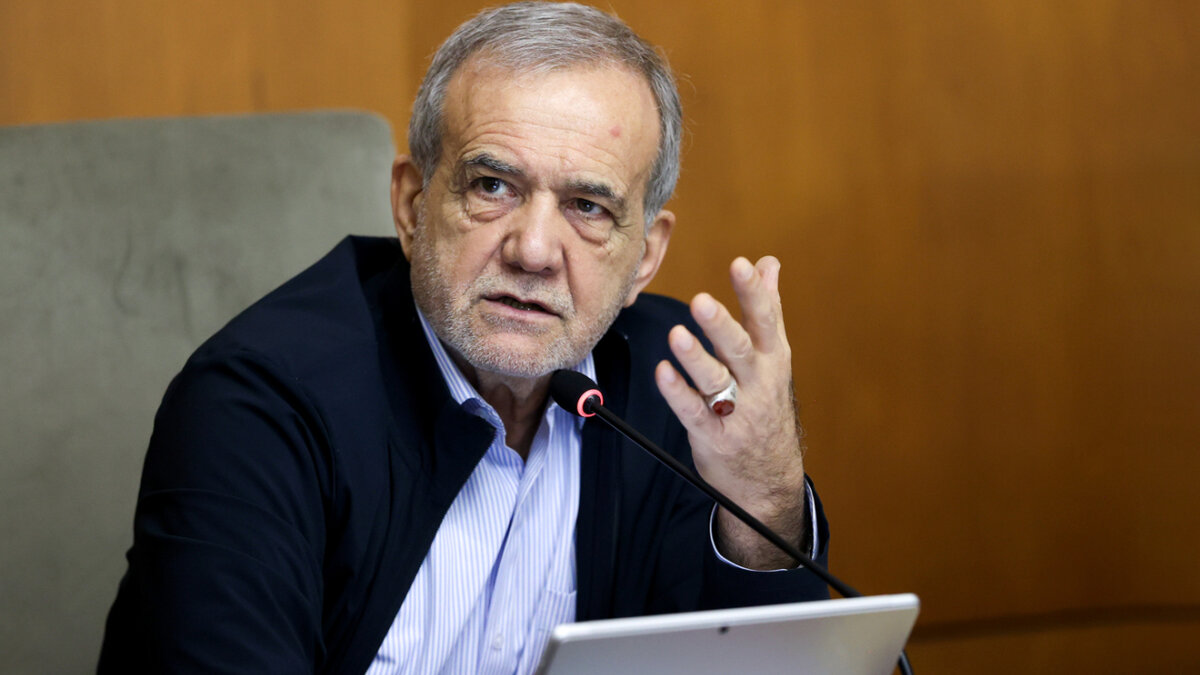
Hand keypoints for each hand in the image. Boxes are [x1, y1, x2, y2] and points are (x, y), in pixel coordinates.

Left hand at [654, 256, 806, 568]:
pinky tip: (663, 373)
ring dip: (696, 358)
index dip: (754, 292)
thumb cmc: (767, 407)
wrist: (770, 479)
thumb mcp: (775, 359)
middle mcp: (759, 384)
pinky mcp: (714, 438)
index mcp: (774, 360)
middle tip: (701, 302)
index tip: (742, 264)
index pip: (767, 321)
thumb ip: (767, 310)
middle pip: (742, 350)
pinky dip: (677, 393)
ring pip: (717, 381)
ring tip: (677, 335)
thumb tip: (769, 263)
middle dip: (722, 326)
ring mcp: (738, 413)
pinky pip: (694, 413)